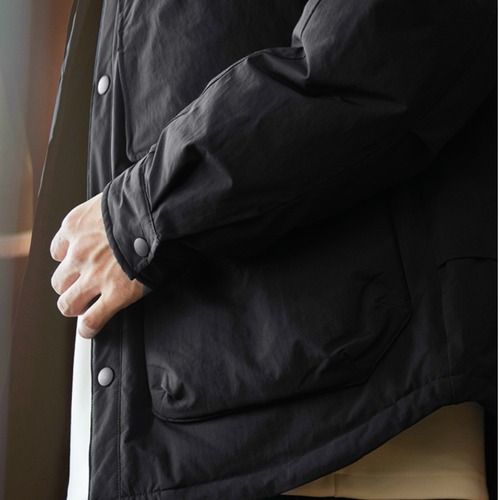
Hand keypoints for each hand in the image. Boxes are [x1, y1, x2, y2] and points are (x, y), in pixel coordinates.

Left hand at [50, 193, 143, 337]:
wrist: (159, 215)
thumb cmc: (142, 202)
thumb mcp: (114, 199)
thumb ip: (105, 213)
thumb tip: (116, 215)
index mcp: (76, 227)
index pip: (58, 249)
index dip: (69, 258)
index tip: (79, 262)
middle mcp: (79, 253)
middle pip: (59, 280)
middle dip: (70, 285)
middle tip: (84, 287)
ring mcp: (95, 276)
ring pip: (68, 303)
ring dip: (76, 306)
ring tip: (85, 308)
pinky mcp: (115, 294)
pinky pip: (92, 320)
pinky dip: (89, 328)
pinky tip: (90, 329)